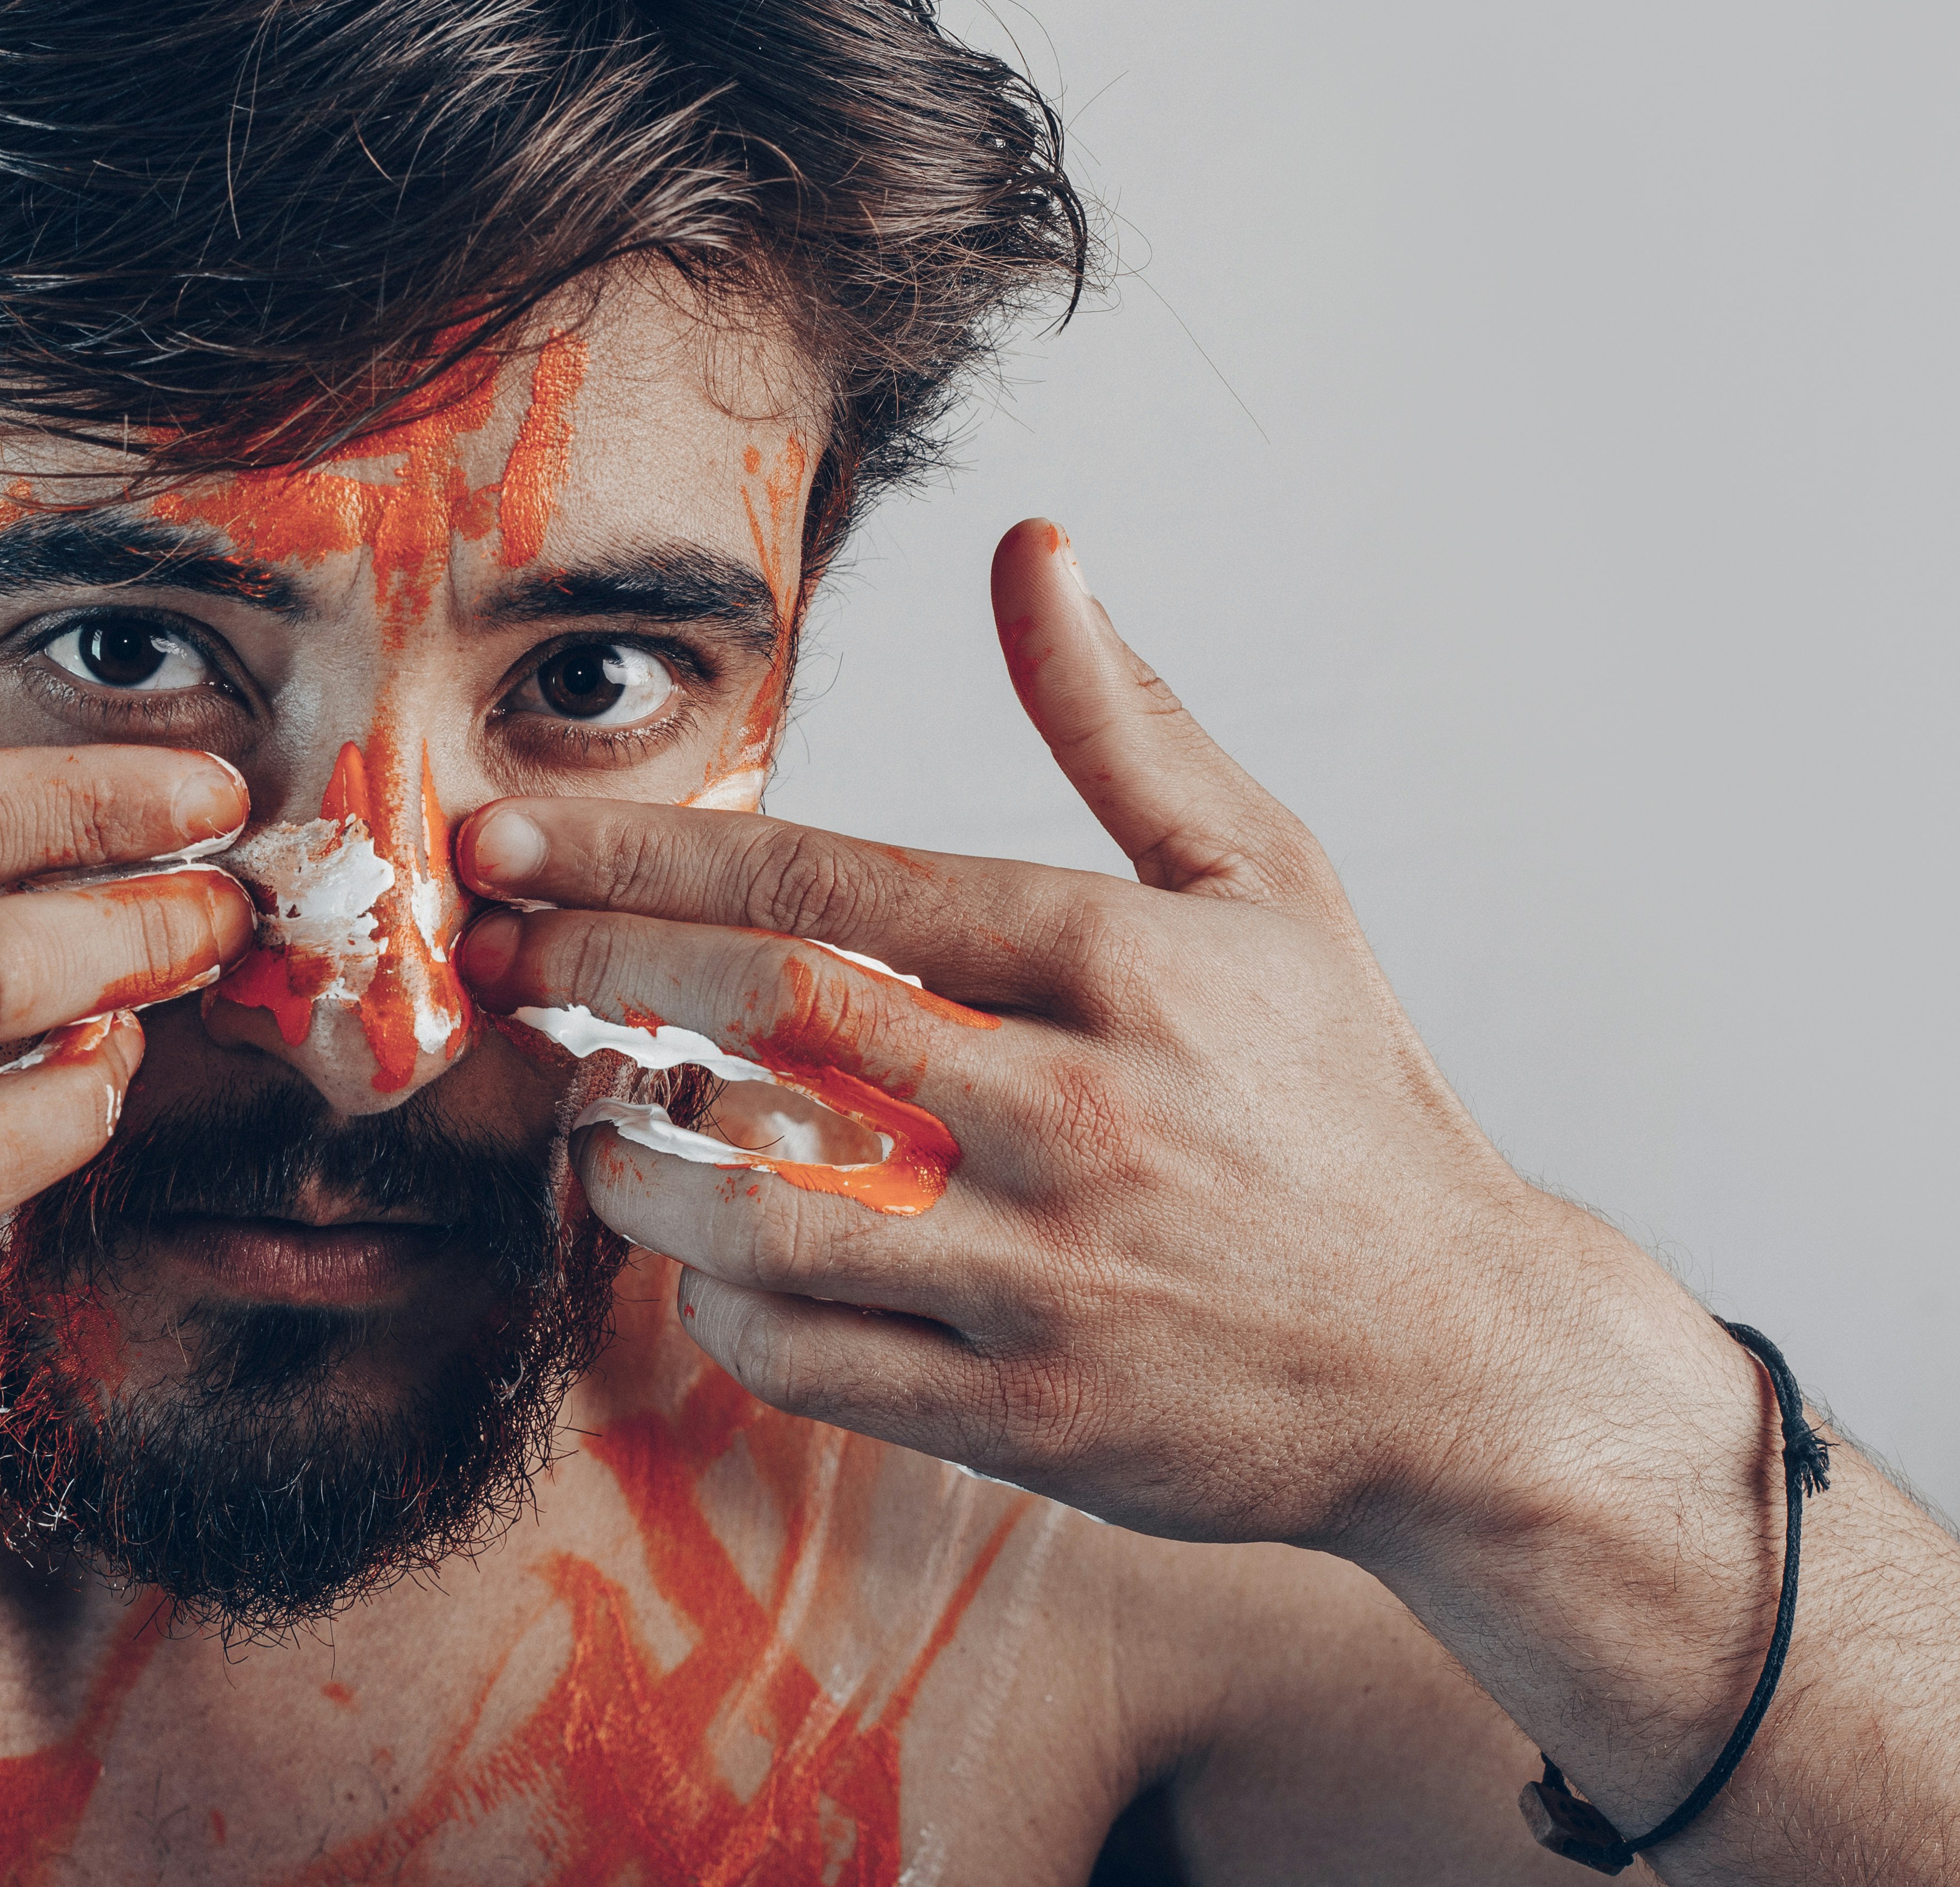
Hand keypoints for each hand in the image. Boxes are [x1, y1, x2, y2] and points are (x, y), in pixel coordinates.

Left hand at [452, 518, 1731, 1556]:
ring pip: (756, 1205)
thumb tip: (1030, 545)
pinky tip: (702, 1252)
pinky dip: (716, 1299)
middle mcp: (1076, 1114)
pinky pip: (799, 1355)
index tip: (507, 839)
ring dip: (632, 1153)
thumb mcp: (1265, 879)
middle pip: (768, 1020)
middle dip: (594, 969)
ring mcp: (1045, 1276)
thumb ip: (1119, 719)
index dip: (638, 854)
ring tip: (594, 1113)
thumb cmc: (1341, 1098)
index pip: (826, 883)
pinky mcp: (1023, 1414)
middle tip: (492, 952)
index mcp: (1120, 964)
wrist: (1467, 1362)